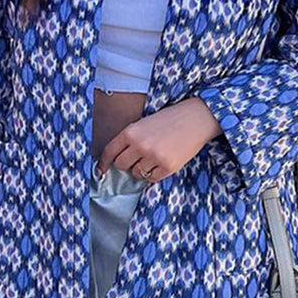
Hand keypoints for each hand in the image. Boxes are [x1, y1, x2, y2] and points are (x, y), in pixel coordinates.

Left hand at [97, 97, 221, 182]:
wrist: (196, 119)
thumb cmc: (170, 119)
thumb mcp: (144, 123)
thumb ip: (130, 138)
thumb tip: (117, 159)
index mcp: (131, 131)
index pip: (110, 151)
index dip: (103, 163)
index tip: (101, 170)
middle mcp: (140, 145)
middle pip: (121, 165)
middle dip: (125, 163)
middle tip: (136, 157)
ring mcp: (154, 157)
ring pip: (136, 173)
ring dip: (140, 168)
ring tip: (152, 157)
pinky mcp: (167, 167)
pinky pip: (151, 178)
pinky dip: (153, 173)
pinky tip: (161, 162)